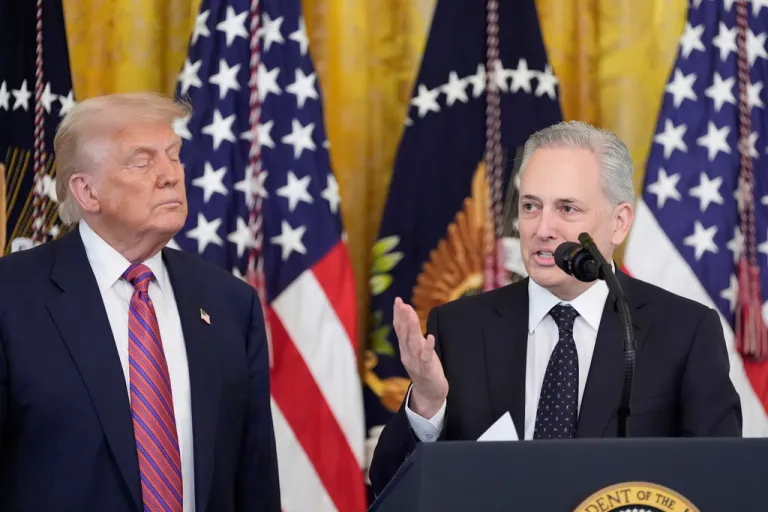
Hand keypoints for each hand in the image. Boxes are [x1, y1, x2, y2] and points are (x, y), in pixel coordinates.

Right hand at [393, 297, 447, 417]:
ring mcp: (416, 363)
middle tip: (401, 303)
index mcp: (404, 349)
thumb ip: (412, 334)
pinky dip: (428, 347)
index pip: (399, 329)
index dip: (398, 314)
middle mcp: (407, 355)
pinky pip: (427, 358)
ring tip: (411, 314)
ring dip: (412, 328)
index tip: (398, 300)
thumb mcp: (416, 350)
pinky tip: (430, 337)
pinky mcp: (427, 370)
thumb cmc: (424, 368)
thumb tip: (409, 315)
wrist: (429, 394)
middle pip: (404, 334)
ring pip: (413, 343)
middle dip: (403, 317)